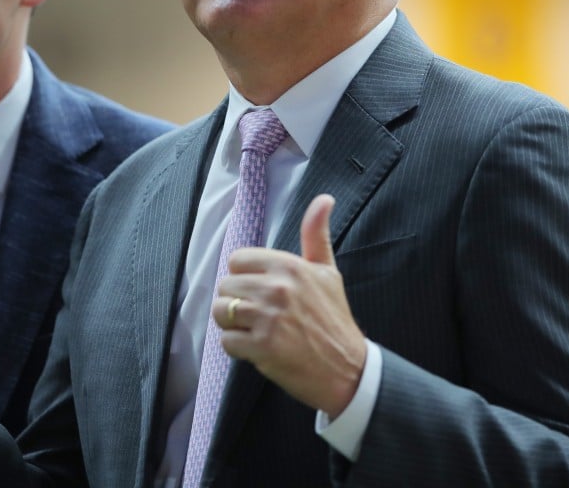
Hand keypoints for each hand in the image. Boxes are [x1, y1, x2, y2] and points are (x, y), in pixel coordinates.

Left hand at [216, 194, 366, 417]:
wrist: (348, 370)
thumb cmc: (334, 320)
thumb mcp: (328, 273)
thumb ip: (316, 235)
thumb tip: (324, 199)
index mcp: (289, 266)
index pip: (238, 260)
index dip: (245, 277)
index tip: (261, 291)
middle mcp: (277, 288)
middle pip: (225, 286)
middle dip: (237, 303)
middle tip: (260, 316)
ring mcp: (268, 318)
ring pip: (220, 312)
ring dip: (233, 325)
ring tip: (256, 331)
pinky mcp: (261, 347)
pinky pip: (226, 342)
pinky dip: (238, 348)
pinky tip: (259, 349)